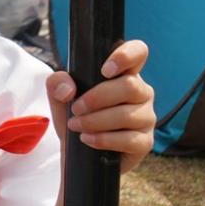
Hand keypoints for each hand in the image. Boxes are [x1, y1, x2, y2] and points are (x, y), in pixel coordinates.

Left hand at [45, 39, 154, 174]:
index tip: (104, 70)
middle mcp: (141, 92)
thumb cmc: (76, 116)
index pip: (138, 52)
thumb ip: (57, 83)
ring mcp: (147, 117)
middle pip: (129, 86)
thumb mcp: (60, 97)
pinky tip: (88, 139)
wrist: (78, 153)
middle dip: (96, 98)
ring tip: (76, 126)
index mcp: (124, 73)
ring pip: (127, 115)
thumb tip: (68, 89)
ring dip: (95, 121)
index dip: (126, 55)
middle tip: (76, 109)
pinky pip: (129, 139)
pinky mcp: (145, 142)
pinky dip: (103, 140)